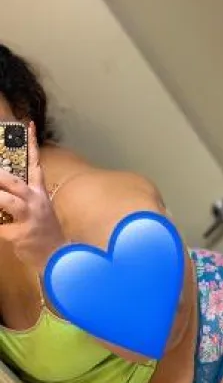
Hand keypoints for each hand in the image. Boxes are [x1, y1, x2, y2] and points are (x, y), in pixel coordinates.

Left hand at [0, 123, 65, 272]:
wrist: (57, 258)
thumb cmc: (45, 233)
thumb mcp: (38, 211)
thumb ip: (21, 199)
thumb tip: (3, 191)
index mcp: (40, 194)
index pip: (35, 165)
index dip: (31, 145)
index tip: (27, 125)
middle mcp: (36, 202)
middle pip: (15, 182)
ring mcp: (29, 218)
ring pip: (8, 201)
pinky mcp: (20, 234)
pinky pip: (0, 227)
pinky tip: (0, 227)